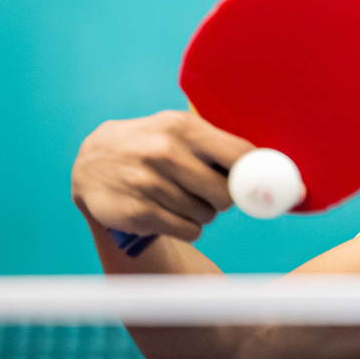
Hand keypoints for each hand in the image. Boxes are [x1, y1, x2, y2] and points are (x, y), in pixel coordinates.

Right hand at [70, 111, 253, 241]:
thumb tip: (270, 168)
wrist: (90, 163)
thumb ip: (217, 144)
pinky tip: (170, 213)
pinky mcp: (137, 212)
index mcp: (183, 127)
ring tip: (181, 199)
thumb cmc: (151, 145)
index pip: (240, 155)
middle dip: (226, 198)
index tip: (268, 187)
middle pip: (227, 193)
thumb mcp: (177, 130)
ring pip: (208, 215)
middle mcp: (165, 152)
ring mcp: (149, 183)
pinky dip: (187, 228)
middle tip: (212, 193)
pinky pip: (189, 231)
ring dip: (202, 213)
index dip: (258, 175)